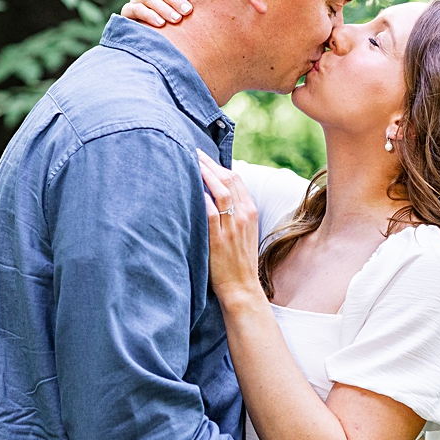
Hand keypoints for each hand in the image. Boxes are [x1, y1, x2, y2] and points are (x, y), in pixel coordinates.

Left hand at [197, 152, 262, 302]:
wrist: (241, 288)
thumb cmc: (237, 262)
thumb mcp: (242, 233)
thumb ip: (233, 213)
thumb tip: (215, 196)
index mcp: (250, 212)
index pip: (236, 179)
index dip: (218, 165)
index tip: (202, 156)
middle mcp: (243, 216)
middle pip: (228, 179)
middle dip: (209, 163)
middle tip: (192, 152)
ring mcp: (232, 227)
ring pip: (220, 191)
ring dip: (204, 174)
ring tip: (189, 162)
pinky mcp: (219, 239)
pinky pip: (210, 212)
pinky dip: (201, 197)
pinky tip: (189, 188)